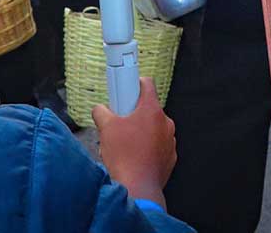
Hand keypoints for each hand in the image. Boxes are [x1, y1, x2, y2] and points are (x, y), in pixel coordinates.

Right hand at [93, 78, 176, 207]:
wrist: (137, 188)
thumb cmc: (124, 157)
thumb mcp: (106, 128)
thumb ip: (101, 112)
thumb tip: (99, 110)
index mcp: (151, 110)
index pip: (148, 84)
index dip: (135, 83)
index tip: (127, 89)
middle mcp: (165, 122)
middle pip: (149, 108)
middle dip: (134, 114)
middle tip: (120, 124)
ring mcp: (170, 140)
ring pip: (154, 128)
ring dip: (141, 132)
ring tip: (125, 144)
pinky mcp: (170, 156)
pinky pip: (158, 145)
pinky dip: (148, 147)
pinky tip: (134, 156)